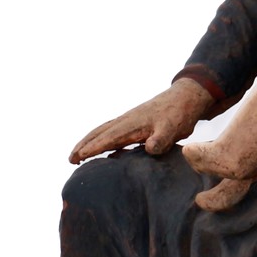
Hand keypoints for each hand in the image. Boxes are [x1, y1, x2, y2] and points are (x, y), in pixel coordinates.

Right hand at [70, 78, 214, 163]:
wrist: (186, 97)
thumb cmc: (179, 114)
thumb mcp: (173, 129)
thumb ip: (161, 139)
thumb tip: (149, 148)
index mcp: (132, 125)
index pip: (107, 138)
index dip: (92, 148)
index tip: (77, 157)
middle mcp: (126, 121)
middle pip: (99, 133)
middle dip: (83, 145)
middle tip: (70, 159)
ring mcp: (129, 120)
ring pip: (103, 131)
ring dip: (89, 141)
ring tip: (78, 155)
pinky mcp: (135, 121)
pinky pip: (112, 131)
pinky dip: (101, 139)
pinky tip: (104, 149)